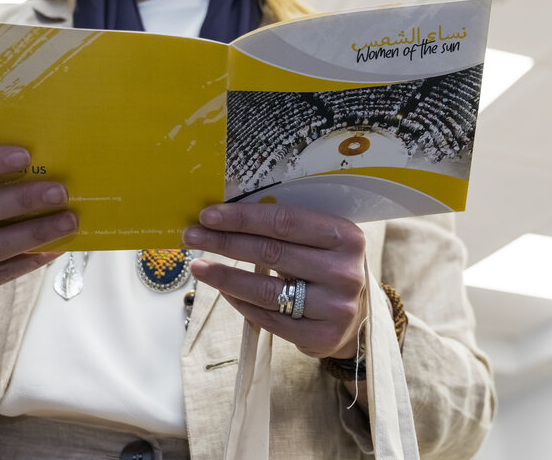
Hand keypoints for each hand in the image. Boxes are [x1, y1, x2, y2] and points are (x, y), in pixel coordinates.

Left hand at [183, 203, 365, 358]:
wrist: (359, 316)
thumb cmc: (328, 266)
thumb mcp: (322, 240)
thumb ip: (287, 227)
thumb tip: (226, 216)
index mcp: (345, 236)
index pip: (285, 222)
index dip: (242, 218)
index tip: (208, 215)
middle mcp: (344, 272)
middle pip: (271, 253)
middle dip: (224, 242)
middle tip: (191, 235)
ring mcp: (335, 308)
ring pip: (265, 290)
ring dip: (224, 276)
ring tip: (198, 266)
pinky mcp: (320, 336)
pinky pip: (268, 317)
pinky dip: (240, 302)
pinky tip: (223, 290)